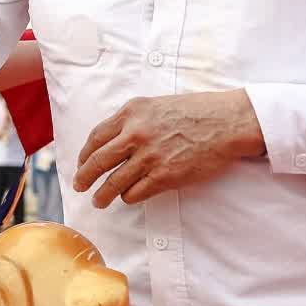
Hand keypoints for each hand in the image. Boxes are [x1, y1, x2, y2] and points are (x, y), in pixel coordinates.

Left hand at [73, 91, 266, 208]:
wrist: (226, 122)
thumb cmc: (196, 111)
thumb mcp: (156, 105)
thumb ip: (133, 120)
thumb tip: (114, 140)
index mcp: (131, 113)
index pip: (97, 137)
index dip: (84, 154)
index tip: (82, 163)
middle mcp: (135, 134)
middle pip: (97, 161)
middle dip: (84, 177)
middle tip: (79, 186)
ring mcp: (149, 156)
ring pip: (113, 182)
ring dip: (103, 195)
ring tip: (98, 201)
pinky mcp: (164, 176)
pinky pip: (136, 193)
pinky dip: (128, 197)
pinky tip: (128, 197)